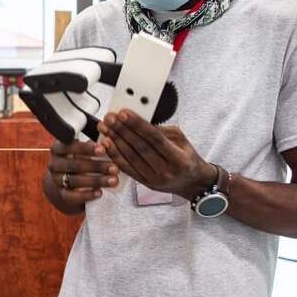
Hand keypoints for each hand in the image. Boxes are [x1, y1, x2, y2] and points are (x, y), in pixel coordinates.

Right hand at [45, 140, 118, 211]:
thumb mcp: (84, 149)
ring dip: (96, 181)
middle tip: (115, 168)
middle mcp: (54, 164)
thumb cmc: (80, 157)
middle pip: (75, 165)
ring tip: (114, 181)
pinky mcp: (62, 194)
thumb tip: (107, 142)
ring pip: (75, 181)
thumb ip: (94, 146)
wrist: (67, 179)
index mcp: (58, 148)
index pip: (70, 146)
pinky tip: (100, 192)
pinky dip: (87, 195)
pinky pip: (73, 196)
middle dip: (97, 166)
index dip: (86, 148)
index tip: (103, 150)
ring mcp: (57, 180)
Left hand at [97, 111, 215, 199]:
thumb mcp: (182, 141)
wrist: (191, 183)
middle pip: (140, 147)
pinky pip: (126, 168)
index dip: (137, 125)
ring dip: (115, 141)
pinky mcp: (144, 183)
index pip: (154, 138)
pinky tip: (107, 144)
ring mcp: (154, 179)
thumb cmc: (187, 159)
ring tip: (105, 128)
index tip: (124, 113)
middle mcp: (166, 170)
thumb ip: (163, 131)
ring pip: (130, 157)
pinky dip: (115, 155)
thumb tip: (140, 121)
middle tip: (110, 117)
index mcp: (179, 159)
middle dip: (122, 130)